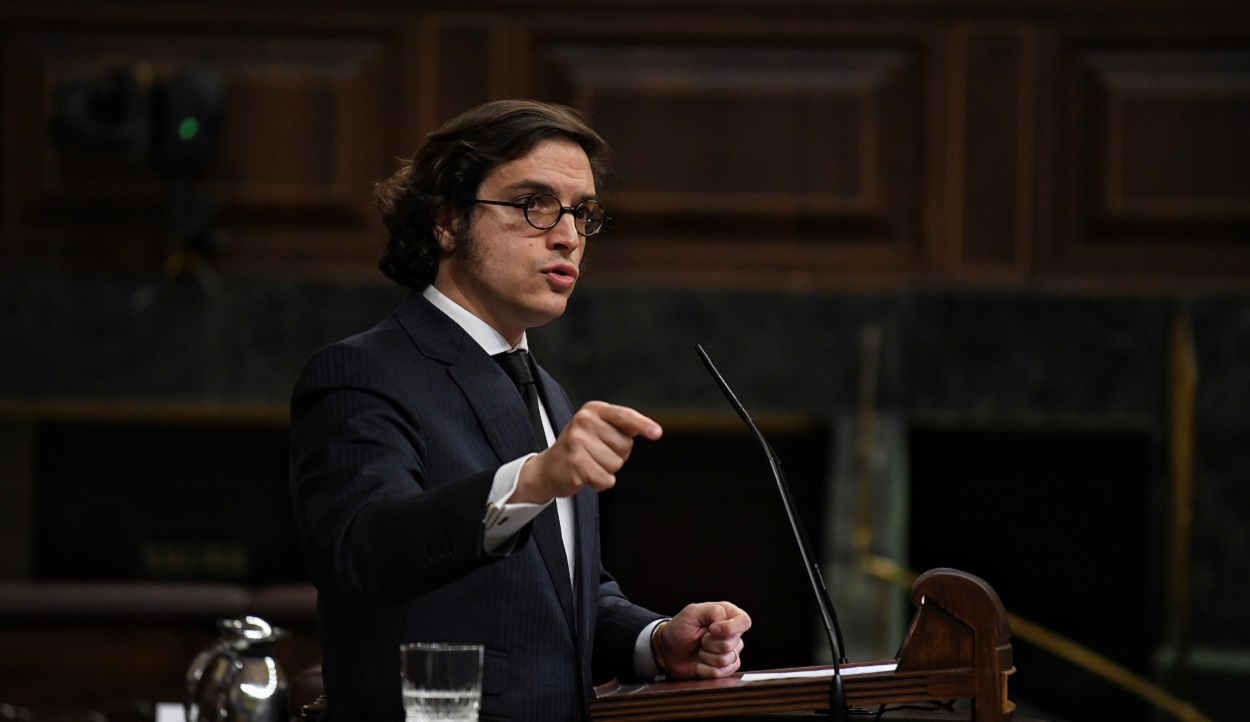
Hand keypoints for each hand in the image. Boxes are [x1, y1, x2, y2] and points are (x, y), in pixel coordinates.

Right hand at [513, 401, 661, 502]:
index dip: (643, 424)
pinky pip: (606, 479)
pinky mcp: (576, 463)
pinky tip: (585, 475)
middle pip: (625, 445)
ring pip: (617, 464)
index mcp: (593, 410)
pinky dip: (599, 482)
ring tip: (589, 463)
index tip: (657, 433)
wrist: (547, 468)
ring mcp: (578, 441)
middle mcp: (584, 421)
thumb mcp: (597, 429)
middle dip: (616, 454)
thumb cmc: (577, 448)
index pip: (624, 415)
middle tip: (596, 453)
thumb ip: (621, 426)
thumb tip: (650, 429)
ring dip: (606, 469)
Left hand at [657, 602, 751, 678]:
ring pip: (726, 660)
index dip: (729, 628)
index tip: (712, 628)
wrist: (668, 651)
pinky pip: (720, 673)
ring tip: (699, 650)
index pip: (744, 621)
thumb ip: (712, 611)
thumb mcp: (691, 613)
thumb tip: (724, 622)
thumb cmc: (679, 629)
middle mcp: (733, 634)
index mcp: (728, 615)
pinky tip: (700, 662)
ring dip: (706, 656)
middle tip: (700, 639)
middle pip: (732, 643)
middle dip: (710, 643)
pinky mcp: (725, 669)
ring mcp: (731, 652)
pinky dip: (705, 669)